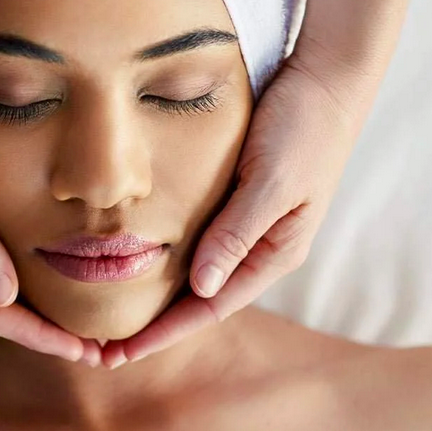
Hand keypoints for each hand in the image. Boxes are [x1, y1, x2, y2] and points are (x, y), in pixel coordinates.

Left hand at [101, 50, 371, 366]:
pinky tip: (134, 258)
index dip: (164, 333)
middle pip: (201, 299)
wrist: (328, 75)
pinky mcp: (237, 196)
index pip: (211, 308)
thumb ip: (237, 233)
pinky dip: (165, 255)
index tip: (120, 354)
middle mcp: (262, 246)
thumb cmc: (305, 127)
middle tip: (103, 348)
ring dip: (157, 295)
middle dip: (155, 325)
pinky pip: (196, 237)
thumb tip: (202, 288)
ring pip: (197, 271)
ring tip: (111, 315)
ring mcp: (250, 222)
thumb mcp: (270, 181)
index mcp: (276, 252)